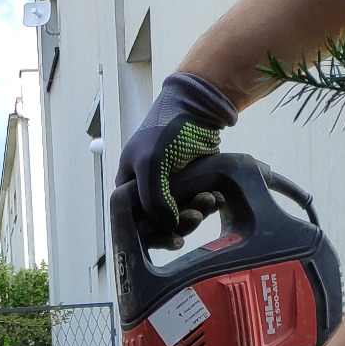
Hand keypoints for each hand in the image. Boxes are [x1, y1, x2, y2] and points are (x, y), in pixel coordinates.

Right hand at [115, 73, 237, 241]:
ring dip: (196, 213)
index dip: (152, 233)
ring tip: (210, 200)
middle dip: (179, 224)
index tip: (173, 237)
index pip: (134, 222)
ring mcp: (168, 188)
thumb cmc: (165, 131)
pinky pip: (195, 204)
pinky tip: (216, 199)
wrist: (196, 108)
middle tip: (196, 217)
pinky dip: (206, 205)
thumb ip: (153, 199)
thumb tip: (169, 226)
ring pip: (180, 216)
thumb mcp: (150, 163)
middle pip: (159, 224)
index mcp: (128, 186)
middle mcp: (145, 190)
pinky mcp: (189, 185)